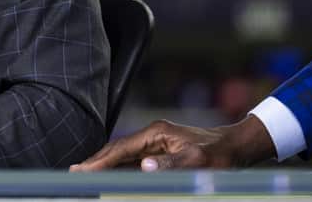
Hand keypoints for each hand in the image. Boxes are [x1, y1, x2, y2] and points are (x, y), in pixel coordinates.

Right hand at [69, 116, 275, 170]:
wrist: (236, 147)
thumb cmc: (219, 154)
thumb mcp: (197, 161)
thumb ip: (171, 164)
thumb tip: (144, 166)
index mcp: (156, 133)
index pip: (121, 149)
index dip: (100, 161)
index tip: (82, 171)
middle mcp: (152, 137)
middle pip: (117, 151)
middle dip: (96, 162)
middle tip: (75, 175)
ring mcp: (155, 144)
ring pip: (123, 157)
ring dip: (105, 167)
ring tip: (86, 176)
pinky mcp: (160, 153)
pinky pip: (134, 162)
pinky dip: (119, 170)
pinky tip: (110, 177)